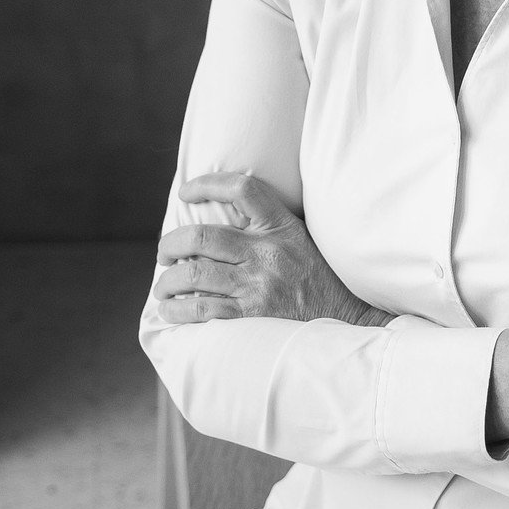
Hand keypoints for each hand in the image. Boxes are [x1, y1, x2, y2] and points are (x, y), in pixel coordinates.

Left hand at [153, 172, 392, 328]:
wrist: (345, 324)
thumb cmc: (320, 280)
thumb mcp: (302, 240)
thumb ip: (270, 226)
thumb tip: (224, 215)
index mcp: (281, 228)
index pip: (242, 190)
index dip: (207, 184)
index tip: (186, 192)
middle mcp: (266, 253)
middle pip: (201, 236)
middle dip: (170, 243)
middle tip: (164, 253)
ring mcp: (257, 286)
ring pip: (193, 274)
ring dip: (167, 281)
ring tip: (163, 286)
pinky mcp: (250, 317)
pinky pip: (201, 309)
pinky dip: (177, 309)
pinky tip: (169, 310)